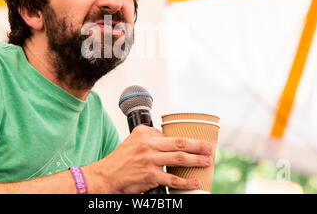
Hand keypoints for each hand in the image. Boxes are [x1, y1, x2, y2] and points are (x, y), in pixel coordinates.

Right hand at [86, 124, 212, 193]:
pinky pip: (172, 179)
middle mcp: (148, 144)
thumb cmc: (121, 160)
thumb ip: (150, 137)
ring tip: (207, 162)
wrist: (106, 176)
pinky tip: (195, 182)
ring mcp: (149, 160)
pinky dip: (186, 182)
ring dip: (196, 161)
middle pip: (179, 143)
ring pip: (179, 159)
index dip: (187, 140)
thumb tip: (169, 139)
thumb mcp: (133, 141)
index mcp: (145, 134)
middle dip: (198, 146)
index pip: (171, 135)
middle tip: (210, 148)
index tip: (199, 142)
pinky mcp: (150, 176)